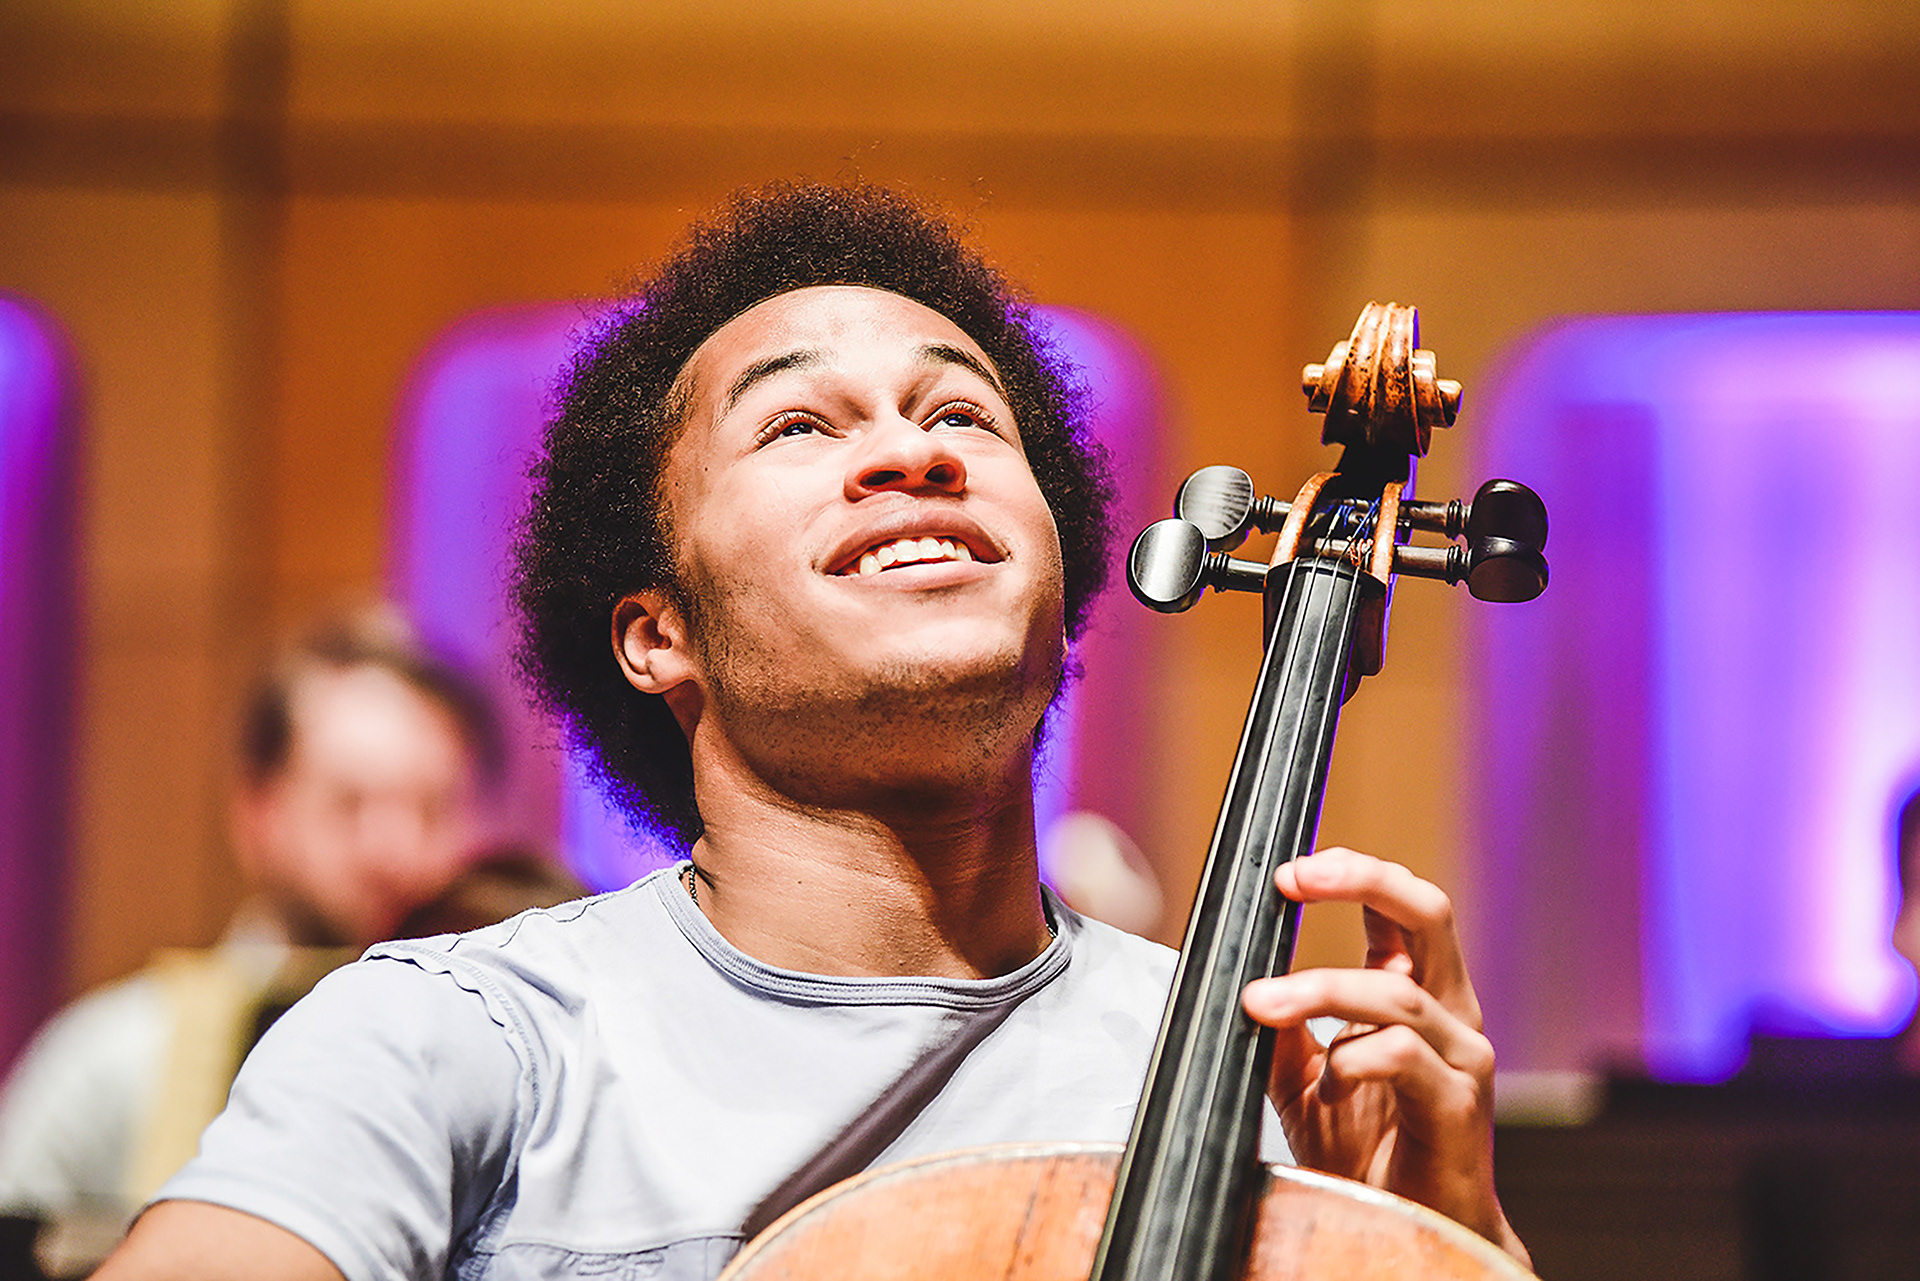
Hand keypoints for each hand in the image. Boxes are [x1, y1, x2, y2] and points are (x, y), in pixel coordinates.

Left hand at [1239, 846, 1529, 1266]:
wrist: (1414, 1233)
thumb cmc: (1365, 1153)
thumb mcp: (1303, 1078)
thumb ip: (1283, 1029)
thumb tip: (1240, 983)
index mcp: (1417, 995)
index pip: (1400, 908)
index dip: (1351, 872)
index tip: (1286, 872)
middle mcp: (1450, 1013)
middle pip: (1429, 913)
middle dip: (1361, 879)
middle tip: (1293, 879)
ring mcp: (1462, 1057)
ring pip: (1396, 992)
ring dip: (1318, 989)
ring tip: (1262, 1003)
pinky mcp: (1458, 1107)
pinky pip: (1403, 1058)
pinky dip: (1352, 1061)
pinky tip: (1327, 1087)